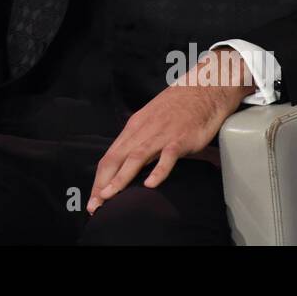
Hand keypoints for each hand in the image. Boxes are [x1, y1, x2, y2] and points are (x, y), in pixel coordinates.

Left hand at [87, 48, 253, 212]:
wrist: (202, 89)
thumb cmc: (177, 108)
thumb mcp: (151, 122)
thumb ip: (140, 141)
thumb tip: (128, 164)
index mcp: (133, 128)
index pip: (109, 156)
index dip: (99, 179)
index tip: (93, 198)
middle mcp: (142, 131)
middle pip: (116, 159)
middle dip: (102, 184)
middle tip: (94, 206)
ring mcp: (161, 134)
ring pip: (135, 158)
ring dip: (120, 179)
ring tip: (109, 196)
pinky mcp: (180, 139)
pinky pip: (167, 157)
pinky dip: (158, 171)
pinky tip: (150, 185)